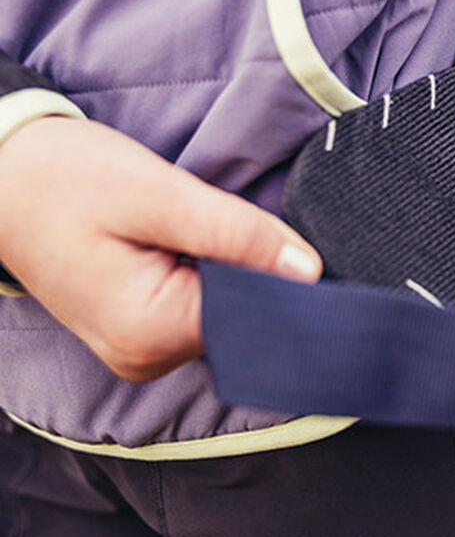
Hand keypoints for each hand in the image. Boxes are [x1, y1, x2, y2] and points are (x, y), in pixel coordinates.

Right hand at [0, 116, 321, 380]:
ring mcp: (141, 351)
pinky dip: (203, 274)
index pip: (256, 317)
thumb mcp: (156, 193)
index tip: (270, 230)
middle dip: (247, 267)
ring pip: (222, 311)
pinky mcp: (138, 331)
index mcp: (151, 334)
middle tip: (206, 216)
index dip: (278, 272)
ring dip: (223, 267)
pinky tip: (177, 243)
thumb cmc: (64, 178)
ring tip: (181, 225)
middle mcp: (148, 358)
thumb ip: (236, 233)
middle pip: (241, 318)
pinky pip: (196, 307)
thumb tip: (309, 271)